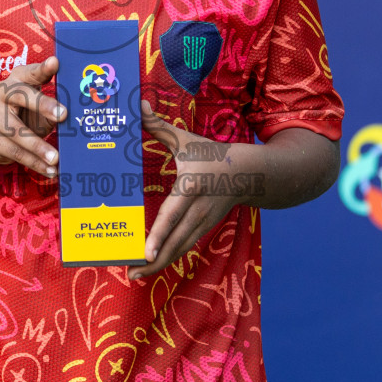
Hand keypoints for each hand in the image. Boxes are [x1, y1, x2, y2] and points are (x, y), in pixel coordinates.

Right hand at [0, 55, 64, 177]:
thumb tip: (79, 117)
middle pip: (20, 96)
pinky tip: (50, 170)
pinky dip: (34, 163)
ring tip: (56, 158)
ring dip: (38, 146)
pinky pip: (14, 152)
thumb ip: (55, 107)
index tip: (56, 63)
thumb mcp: (41, 108)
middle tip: (63, 115)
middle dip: (42, 105)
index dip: (43, 69)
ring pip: (16, 131)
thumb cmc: (27, 115)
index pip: (31, 71)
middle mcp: (2, 93)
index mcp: (18, 79)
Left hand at [130, 100, 261, 279]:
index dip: (159, 235)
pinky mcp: (205, 229)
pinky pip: (184, 248)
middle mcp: (197, 211)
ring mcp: (203, 223)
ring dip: (158, 265)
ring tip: (134, 276)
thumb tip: (138, 105)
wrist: (251, 173)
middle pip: (174, 241)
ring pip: (179, 249)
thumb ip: (159, 126)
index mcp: (191, 187)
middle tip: (130, 273)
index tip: (145, 252)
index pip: (172, 215)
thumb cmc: (213, 155)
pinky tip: (151, 267)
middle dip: (152, 261)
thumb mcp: (187, 140)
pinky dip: (168, 258)